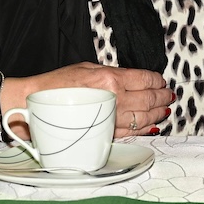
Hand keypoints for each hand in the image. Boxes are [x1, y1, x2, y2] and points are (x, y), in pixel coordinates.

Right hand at [6, 62, 172, 137]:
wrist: (34, 106)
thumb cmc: (57, 85)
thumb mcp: (87, 68)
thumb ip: (112, 73)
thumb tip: (132, 78)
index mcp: (111, 79)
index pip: (145, 80)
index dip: (158, 81)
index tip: (162, 82)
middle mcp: (114, 99)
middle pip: (149, 99)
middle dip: (162, 97)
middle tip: (168, 96)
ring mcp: (110, 119)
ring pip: (144, 117)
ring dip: (158, 114)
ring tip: (164, 110)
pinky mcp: (104, 135)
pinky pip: (131, 133)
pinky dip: (145, 129)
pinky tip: (152, 126)